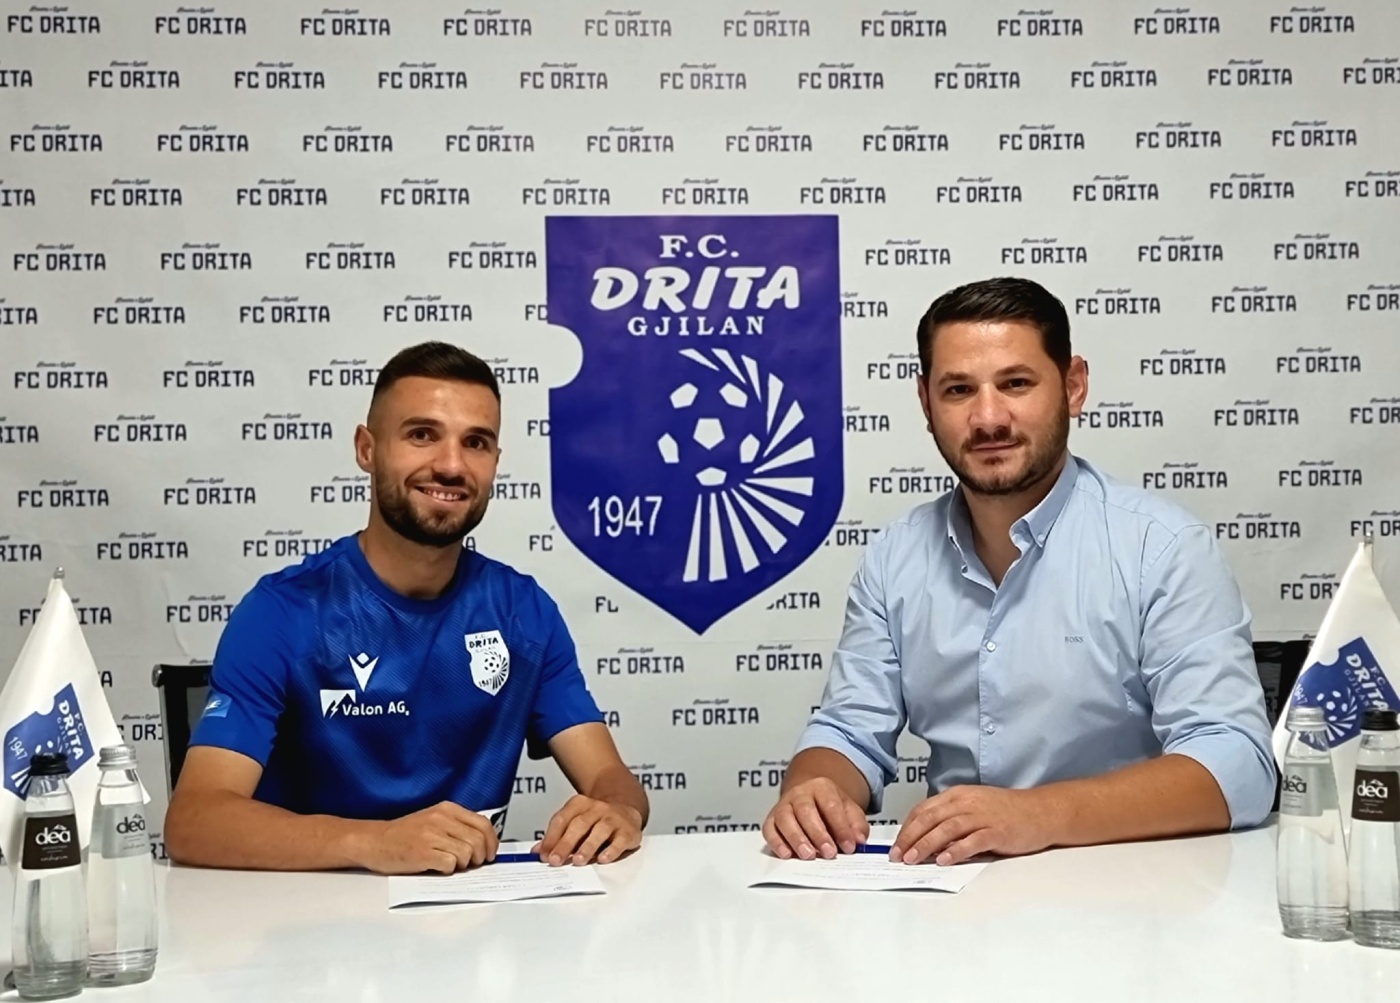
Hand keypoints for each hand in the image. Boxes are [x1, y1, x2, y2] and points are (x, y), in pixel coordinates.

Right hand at [356, 801, 499, 874]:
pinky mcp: (423, 852)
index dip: (492, 841)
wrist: (374, 841)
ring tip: (451, 864)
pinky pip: (450, 864)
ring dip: (463, 865)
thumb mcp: (434, 820)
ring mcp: (432, 835)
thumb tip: (483, 843)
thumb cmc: (403, 835)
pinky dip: (448, 870)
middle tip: (472, 864)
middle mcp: (441, 818)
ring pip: (467, 853)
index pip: (483, 823)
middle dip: (480, 857)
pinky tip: (438, 867)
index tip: (491, 853)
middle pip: (478, 840)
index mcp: (447, 809)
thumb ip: (457, 826)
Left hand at [534, 795, 642, 865]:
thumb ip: (557, 836)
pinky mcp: (628, 831)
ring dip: (587, 847)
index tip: (543, 855)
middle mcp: (596, 808)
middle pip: (579, 825)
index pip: (562, 819)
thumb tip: (538, 851)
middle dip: (565, 843)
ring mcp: (613, 818)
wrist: (626, 808)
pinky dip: (611, 850)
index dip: (551, 837)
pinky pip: (619, 840)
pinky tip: (603, 859)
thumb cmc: (595, 820)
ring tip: (577, 860)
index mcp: (579, 804)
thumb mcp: (575, 822)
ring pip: (599, 831)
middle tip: (556, 860)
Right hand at [762, 777, 869, 859]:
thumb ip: (857, 825)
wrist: (808, 796)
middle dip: (818, 834)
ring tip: (808, 855)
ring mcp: (783, 805)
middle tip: (829, 853)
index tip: (850, 846)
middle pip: (805, 810)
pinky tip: (787, 854)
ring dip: (796, 838)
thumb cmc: (829, 806)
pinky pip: (769, 829)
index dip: (841, 827)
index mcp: (821, 787)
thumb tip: (859, 840)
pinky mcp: (771, 820)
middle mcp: (799, 794)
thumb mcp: (849, 810)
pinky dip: (776, 842)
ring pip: (785, 818)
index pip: (831, 805)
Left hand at [890, 786, 1054, 865]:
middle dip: (910, 838)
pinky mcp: (997, 831)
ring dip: (926, 844)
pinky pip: (973, 840)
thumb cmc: (1006, 811)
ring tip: (913, 859)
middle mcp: (967, 802)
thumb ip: (951, 819)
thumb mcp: (973, 807)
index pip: (923, 809)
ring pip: (947, 828)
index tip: (896, 845)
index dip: (906, 828)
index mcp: (958, 795)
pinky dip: (956, 850)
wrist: (1040, 811)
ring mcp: (982, 816)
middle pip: (930, 818)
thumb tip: (926, 840)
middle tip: (898, 855)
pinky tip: (944, 860)